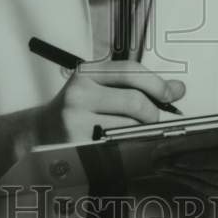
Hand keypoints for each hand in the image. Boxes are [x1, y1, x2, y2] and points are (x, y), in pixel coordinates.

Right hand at [39, 60, 184, 144]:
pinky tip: (121, 145)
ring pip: (129, 126)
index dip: (156, 83)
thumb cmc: (77, 109)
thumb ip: (136, 85)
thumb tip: (177, 88)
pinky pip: (117, 146)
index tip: (171, 94)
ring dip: (140, 132)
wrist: (40, 133)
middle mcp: (79, 93)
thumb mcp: (99, 88)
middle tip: (153, 120)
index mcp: (86, 73)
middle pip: (134, 101)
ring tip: (132, 133)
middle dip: (152, 113)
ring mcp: (76, 120)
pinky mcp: (78, 145)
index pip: (130, 71)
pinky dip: (127, 146)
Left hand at [153, 124, 217, 213]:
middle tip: (158, 155)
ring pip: (213, 185)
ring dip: (183, 176)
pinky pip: (217, 196)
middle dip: (181, 162)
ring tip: (163, 165)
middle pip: (215, 168)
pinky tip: (179, 177)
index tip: (167, 145)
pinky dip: (195, 186)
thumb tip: (181, 134)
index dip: (191, 146)